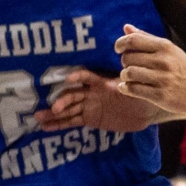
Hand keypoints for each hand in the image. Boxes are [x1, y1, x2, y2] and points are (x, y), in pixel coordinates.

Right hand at [38, 66, 162, 132]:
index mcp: (101, 82)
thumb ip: (130, 74)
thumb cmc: (142, 92)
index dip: (78, 76)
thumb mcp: (138, 82)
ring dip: (54, 113)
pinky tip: (46, 127)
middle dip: (61, 101)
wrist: (147, 111)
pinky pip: (72, 121)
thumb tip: (128, 59)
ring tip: (38, 117)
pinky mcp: (90, 119)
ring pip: (68, 109)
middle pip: (72, 95)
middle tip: (53, 108)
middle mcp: (92, 93)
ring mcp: (89, 106)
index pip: (86, 76)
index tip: (69, 79)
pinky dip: (59, 124)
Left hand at [112, 25, 185, 115]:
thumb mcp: (170, 50)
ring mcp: (163, 79)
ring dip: (124, 76)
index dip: (120, 43)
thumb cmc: (183, 69)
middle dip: (124, 62)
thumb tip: (126, 27)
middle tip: (130, 66)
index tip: (118, 49)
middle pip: (128, 57)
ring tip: (129, 77)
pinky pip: (133, 89)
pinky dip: (125, 87)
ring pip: (129, 73)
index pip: (133, 40)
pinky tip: (127, 87)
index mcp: (166, 47)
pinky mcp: (160, 96)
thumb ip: (147, 38)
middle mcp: (164, 61)